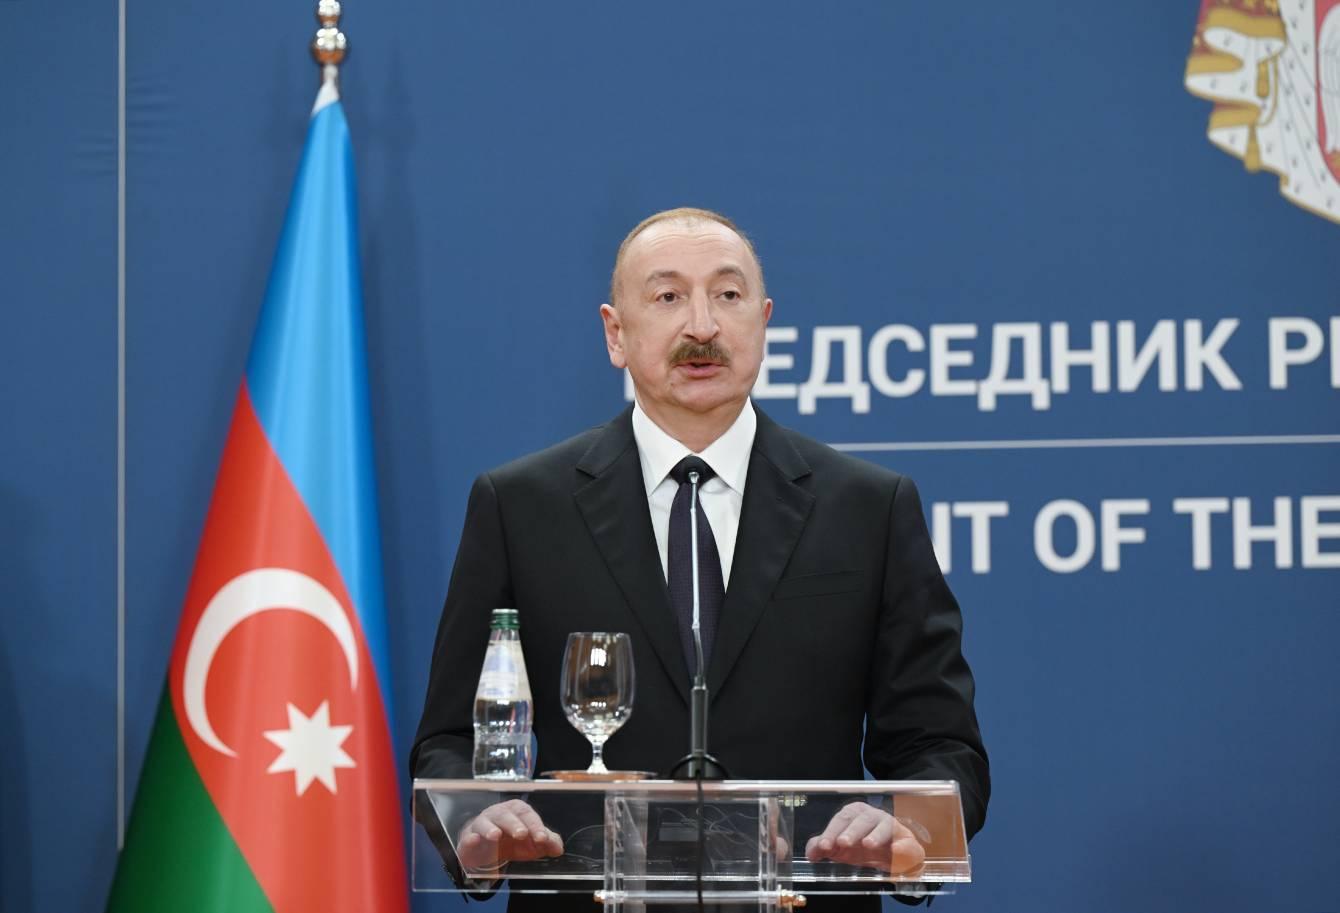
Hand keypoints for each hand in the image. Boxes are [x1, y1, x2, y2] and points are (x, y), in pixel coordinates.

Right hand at [457, 799, 564, 870]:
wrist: (488, 849)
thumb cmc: (513, 840)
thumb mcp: (532, 843)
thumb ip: (547, 842)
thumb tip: (558, 848)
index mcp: (516, 811)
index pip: (527, 814)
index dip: (535, 826)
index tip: (542, 839)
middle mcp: (497, 814)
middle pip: (505, 815)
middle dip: (514, 824)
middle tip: (522, 834)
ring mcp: (481, 825)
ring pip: (484, 823)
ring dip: (490, 828)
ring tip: (496, 836)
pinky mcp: (468, 839)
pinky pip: (467, 837)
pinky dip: (470, 838)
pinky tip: (474, 840)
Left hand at [804, 802, 925, 874]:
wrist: (892, 858)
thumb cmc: (863, 847)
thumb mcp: (841, 849)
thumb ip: (824, 847)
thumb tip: (811, 853)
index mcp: (856, 814)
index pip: (842, 819)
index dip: (831, 831)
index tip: (825, 845)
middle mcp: (874, 816)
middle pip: (862, 819)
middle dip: (852, 831)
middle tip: (842, 843)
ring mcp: (893, 827)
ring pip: (885, 826)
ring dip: (876, 834)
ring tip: (867, 844)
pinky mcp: (908, 842)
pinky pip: (908, 843)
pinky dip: (903, 846)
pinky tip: (896, 850)